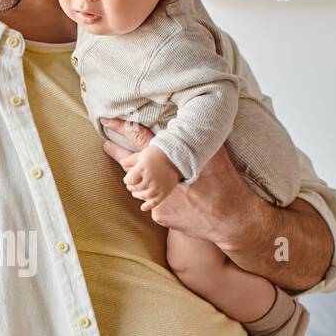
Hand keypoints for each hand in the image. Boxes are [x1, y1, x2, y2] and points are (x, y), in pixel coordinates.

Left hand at [101, 115, 248, 242]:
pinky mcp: (159, 215)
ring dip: (137, 179)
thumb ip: (198, 138)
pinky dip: (160, 199)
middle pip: (129, 162)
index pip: (139, 137)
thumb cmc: (224, 182)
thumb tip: (194, 118)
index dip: (120, 127)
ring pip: (138, 185)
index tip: (106, 120)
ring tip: (137, 174)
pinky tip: (173, 199)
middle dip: (117, 152)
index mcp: (169, 158)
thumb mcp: (215, 153)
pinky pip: (153, 203)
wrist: (229, 217)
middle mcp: (157, 177)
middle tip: (107, 145)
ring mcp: (156, 198)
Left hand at [122, 145, 180, 210]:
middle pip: (135, 188)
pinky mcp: (165, 192)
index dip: (127, 180)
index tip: (129, 179)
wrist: (180, 158)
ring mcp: (158, 186)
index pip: (128, 180)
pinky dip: (148, 206)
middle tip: (132, 186)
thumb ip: (131, 160)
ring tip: (137, 193)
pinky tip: (143, 207)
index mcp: (143, 167)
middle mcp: (150, 177)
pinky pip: (155, 202)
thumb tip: (121, 162)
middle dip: (132, 187)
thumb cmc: (159, 153)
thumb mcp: (144, 154)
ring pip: (143, 195)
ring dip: (138, 195)